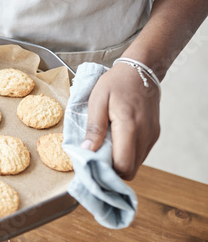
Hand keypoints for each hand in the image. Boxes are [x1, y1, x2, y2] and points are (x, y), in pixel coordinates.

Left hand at [81, 63, 160, 179]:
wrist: (140, 70)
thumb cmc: (116, 83)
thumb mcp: (97, 101)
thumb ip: (94, 128)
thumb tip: (87, 151)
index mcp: (130, 127)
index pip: (123, 166)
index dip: (106, 171)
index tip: (91, 164)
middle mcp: (145, 135)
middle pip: (129, 170)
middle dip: (111, 169)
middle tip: (95, 157)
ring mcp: (152, 136)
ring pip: (135, 164)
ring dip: (119, 162)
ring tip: (104, 147)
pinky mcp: (154, 135)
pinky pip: (139, 154)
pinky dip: (127, 154)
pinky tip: (115, 142)